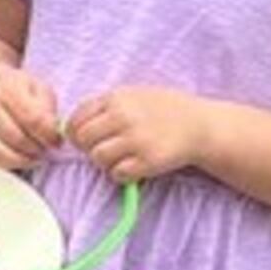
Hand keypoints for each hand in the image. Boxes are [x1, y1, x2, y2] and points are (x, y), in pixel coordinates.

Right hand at [0, 56, 60, 173]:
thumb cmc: (14, 87)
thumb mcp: (36, 87)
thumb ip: (47, 107)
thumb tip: (52, 132)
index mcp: (7, 89)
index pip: (33, 120)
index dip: (49, 136)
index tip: (56, 141)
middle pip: (18, 139)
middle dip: (37, 150)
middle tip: (45, 150)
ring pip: (0, 153)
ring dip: (22, 160)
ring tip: (33, 157)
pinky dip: (3, 163)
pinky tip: (15, 158)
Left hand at [64, 82, 215, 187]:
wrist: (200, 125)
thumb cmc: (164, 110)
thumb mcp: (134, 96)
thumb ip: (105, 106)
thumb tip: (70, 126)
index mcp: (117, 98)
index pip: (76, 119)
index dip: (75, 133)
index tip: (86, 139)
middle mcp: (123, 117)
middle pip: (83, 140)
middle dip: (89, 148)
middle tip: (106, 150)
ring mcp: (135, 139)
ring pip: (98, 158)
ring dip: (106, 162)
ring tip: (123, 157)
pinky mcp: (147, 161)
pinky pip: (117, 173)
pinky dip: (122, 174)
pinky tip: (135, 166)